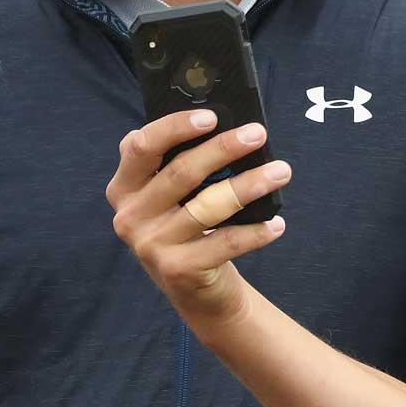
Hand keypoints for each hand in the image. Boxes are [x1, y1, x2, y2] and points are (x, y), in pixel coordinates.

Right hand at [107, 109, 292, 327]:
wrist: (195, 290)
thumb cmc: (188, 227)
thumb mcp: (174, 195)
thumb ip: (182, 161)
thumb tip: (230, 128)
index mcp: (124, 186)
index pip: (140, 146)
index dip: (174, 127)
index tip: (211, 116)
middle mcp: (130, 216)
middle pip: (181, 172)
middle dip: (223, 148)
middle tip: (257, 134)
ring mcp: (151, 245)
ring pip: (208, 206)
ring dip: (249, 185)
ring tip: (280, 172)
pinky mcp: (177, 270)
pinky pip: (225, 242)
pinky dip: (255, 231)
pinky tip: (276, 222)